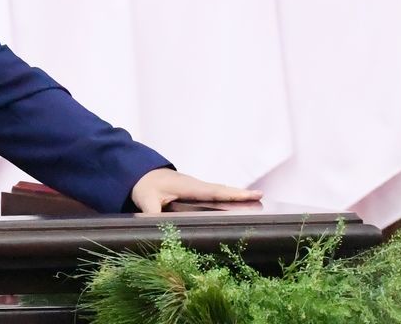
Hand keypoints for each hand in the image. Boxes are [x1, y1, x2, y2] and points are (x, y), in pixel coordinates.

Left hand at [130, 168, 262, 213]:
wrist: (138, 173)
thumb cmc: (144, 185)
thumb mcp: (146, 199)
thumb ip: (153, 213)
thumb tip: (160, 227)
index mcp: (188, 186)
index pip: (214, 191)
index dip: (232, 194)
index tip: (252, 194)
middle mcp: (195, 185)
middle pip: (222, 190)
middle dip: (240, 194)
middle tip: (262, 197)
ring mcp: (195, 187)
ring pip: (219, 192)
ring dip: (235, 195)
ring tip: (256, 201)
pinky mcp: (194, 191)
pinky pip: (213, 194)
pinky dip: (226, 197)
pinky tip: (235, 205)